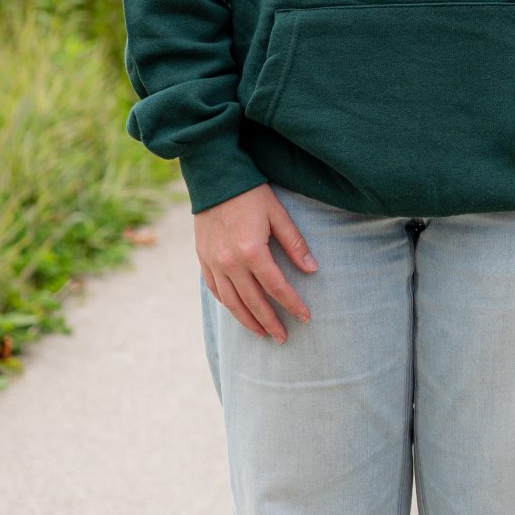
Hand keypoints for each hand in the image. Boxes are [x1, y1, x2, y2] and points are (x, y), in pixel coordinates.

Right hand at [195, 185, 317, 340]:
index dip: (292, 304)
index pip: (276, 287)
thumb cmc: (250, 193)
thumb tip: (313, 270)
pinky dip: (227, 303)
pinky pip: (215, 289)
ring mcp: (213, 262)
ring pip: (231, 301)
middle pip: (252, 301)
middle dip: (270, 321)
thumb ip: (295, 244)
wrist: (214, 177)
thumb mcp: (278, 214)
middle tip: (283, 337)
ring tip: (262, 333)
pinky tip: (238, 311)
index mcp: (251, 251)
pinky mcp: (202, 258)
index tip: (305, 317)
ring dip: (247, 320)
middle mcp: (229, 262)